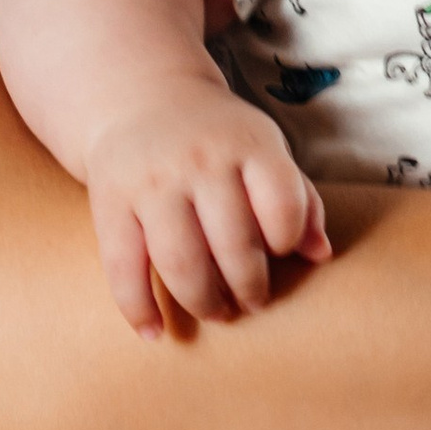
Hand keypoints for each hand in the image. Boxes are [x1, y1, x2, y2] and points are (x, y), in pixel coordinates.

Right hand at [83, 83, 329, 336]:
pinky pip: (124, 268)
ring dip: (204, 302)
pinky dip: (139, 309)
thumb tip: (320, 255)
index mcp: (248, 144)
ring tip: (217, 311)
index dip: (288, 239)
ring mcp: (152, 182)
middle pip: (233, 245)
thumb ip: (300, 199)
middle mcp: (199, 160)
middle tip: (251, 302)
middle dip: (249, 287)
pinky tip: (154, 331)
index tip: (280, 251)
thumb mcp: (265, 150)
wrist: (141, 98)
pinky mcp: (109, 202)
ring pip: (181, 264)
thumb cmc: (219, 138)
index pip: (282, 205)